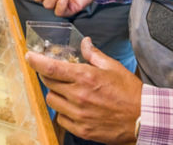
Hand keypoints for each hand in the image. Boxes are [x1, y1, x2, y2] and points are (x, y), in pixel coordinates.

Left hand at [26, 37, 141, 143]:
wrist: (143, 118)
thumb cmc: (130, 92)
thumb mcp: (113, 67)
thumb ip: (94, 55)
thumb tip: (84, 43)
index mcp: (86, 77)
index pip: (52, 68)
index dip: (36, 61)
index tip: (29, 56)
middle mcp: (78, 96)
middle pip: (49, 83)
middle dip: (48, 75)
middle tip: (55, 72)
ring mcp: (79, 114)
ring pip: (52, 101)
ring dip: (56, 93)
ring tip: (68, 91)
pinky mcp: (82, 129)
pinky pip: (61, 119)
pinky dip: (63, 112)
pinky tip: (74, 107)